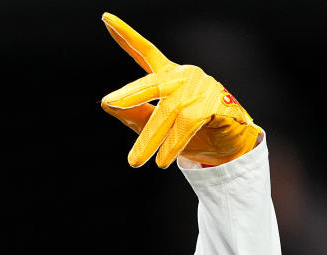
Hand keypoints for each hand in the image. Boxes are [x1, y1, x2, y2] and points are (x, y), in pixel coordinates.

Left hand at [100, 12, 260, 167]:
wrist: (224, 150)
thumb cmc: (188, 134)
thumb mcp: (152, 126)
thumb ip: (132, 114)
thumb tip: (106, 103)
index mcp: (168, 76)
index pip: (144, 52)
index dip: (125, 35)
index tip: (105, 18)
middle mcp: (184, 76)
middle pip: (151, 83)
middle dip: (129, 94)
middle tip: (109, 102)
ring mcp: (202, 86)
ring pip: (168, 110)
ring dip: (150, 139)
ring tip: (135, 162)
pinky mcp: (217, 102)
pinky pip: (188, 122)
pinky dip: (172, 143)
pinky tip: (163, 160)